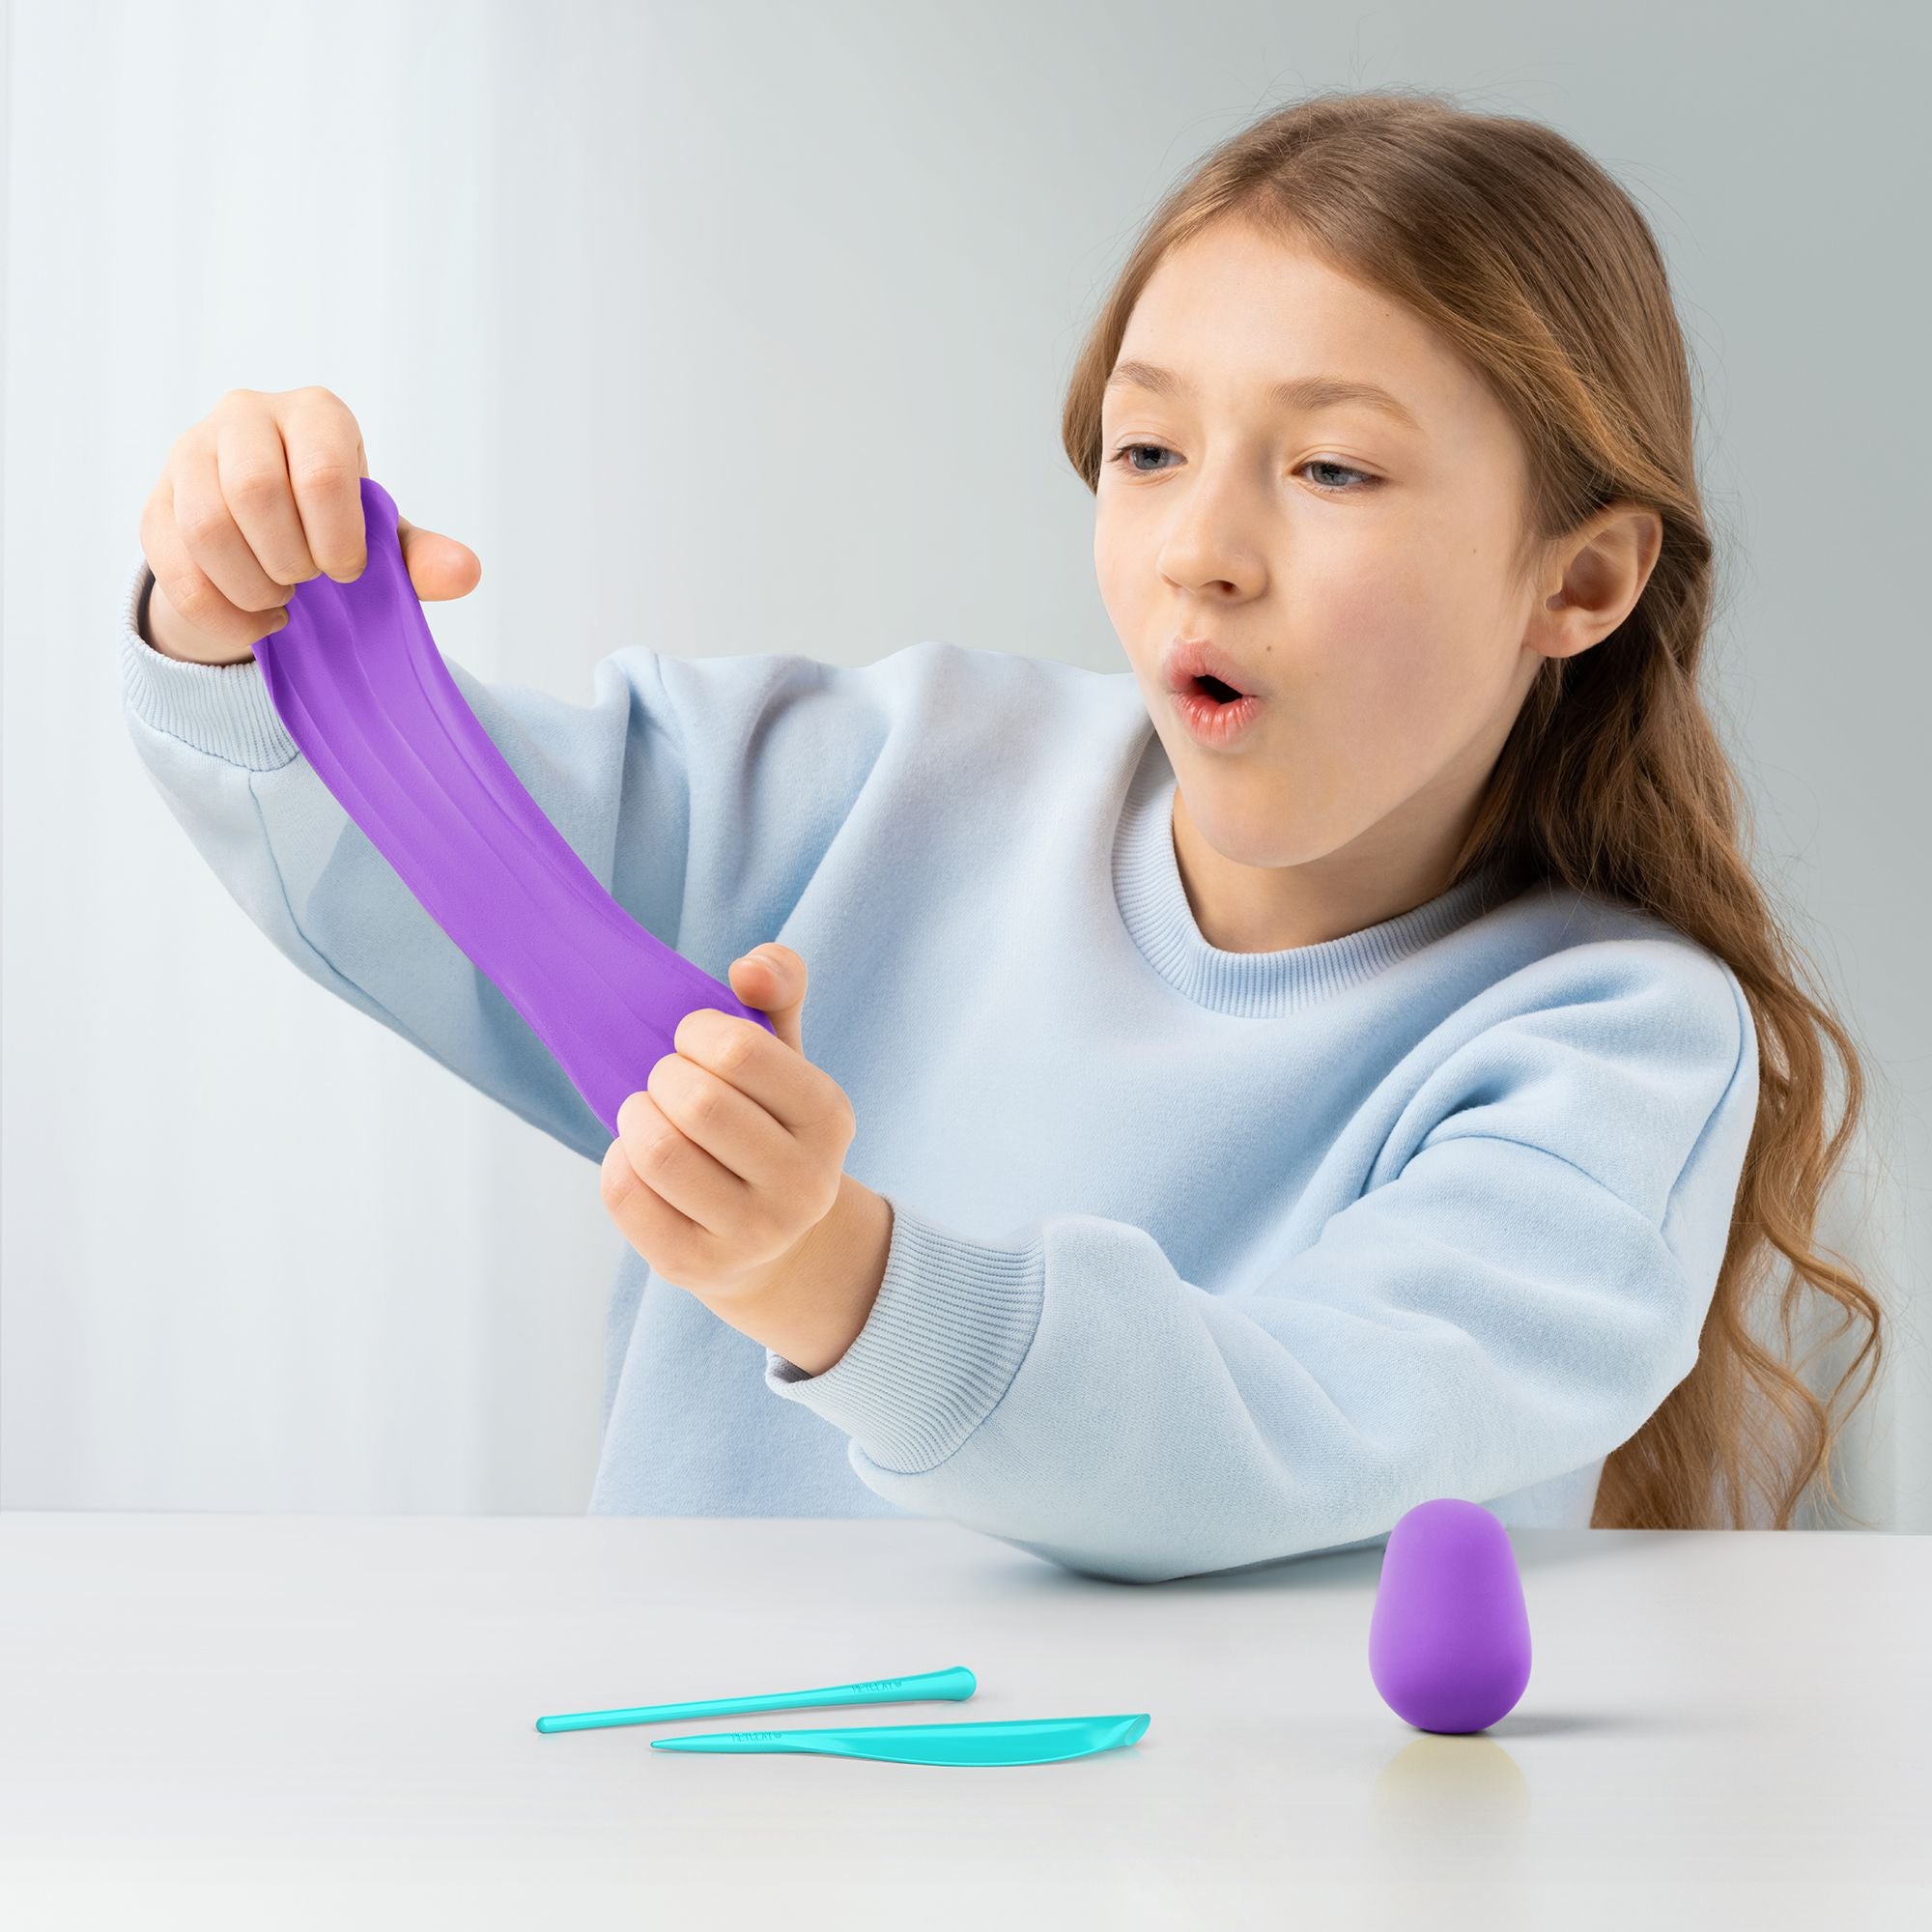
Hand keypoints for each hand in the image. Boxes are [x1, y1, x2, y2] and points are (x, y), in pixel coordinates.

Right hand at [140, 385, 479, 664]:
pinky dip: (221, 611)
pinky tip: (253, 619)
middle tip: (309, 583)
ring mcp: (190, 453)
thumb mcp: (383, 540)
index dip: (339, 538)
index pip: (323, 473)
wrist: (270, 537)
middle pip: (254, 493)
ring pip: (206, 528)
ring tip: (282, 602)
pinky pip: (175, 566)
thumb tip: (464, 573)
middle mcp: (246, 417)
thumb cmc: (338, 526)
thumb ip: (421, 556)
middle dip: (289, 559)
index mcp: (315, 416)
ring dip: (252, 586)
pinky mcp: (156, 502)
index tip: (348, 571)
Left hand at [598, 944, 857, 1313]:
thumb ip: (778, 988)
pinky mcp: (694, 1265)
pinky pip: (625, 1195)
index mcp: (830, 1117)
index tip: (694, 1041)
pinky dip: (616, 1161)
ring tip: (646, 1113)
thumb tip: (749, 968)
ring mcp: (751, 1233)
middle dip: (663, 1076)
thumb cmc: (767, 1123)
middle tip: (666, 1080)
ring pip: (657, 1153)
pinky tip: (636, 1158)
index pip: (740, 1051)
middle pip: (696, 1102)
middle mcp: (804, 1183)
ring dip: (635, 1116)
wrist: (776, 1240)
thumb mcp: (786, 1055)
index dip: (697, 1033)